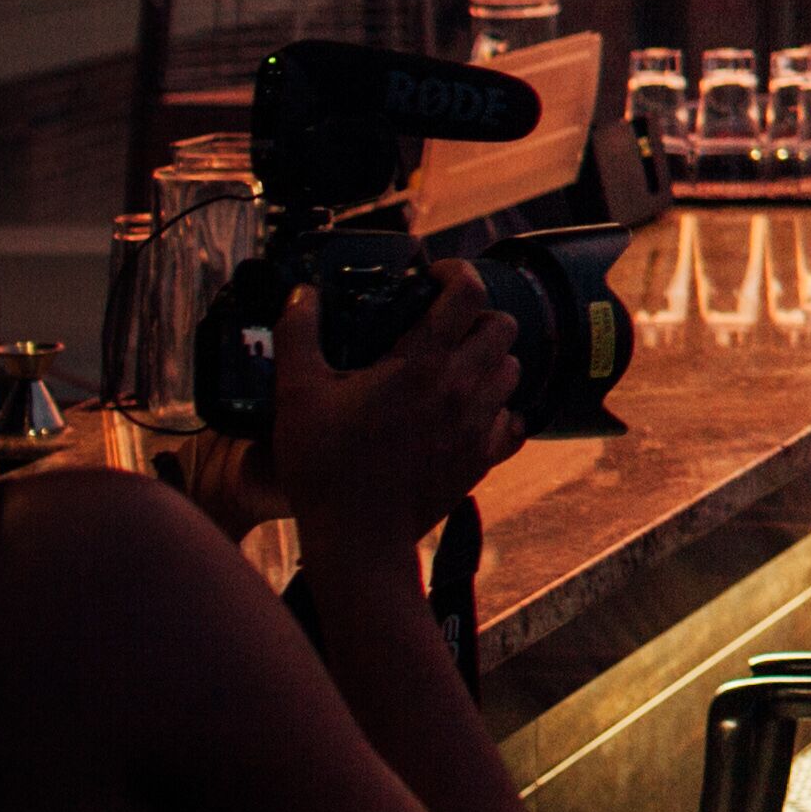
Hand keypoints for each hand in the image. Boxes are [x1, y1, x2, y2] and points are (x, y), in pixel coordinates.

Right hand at [269, 264, 524, 553]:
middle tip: (443, 326)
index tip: (435, 276)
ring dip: (488, 360)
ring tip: (452, 368)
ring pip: (512, 369)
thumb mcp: (296, 394)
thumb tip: (301, 294)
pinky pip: (514, 420)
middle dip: (476, 316)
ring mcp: (478, 425)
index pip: (466, 293)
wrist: (357, 539)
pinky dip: (498, 409)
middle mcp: (460, 389)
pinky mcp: (484, 458)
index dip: (455, 271)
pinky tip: (467, 412)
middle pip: (502, 326)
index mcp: (420, 365)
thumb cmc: (324, 468)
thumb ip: (298, 334)